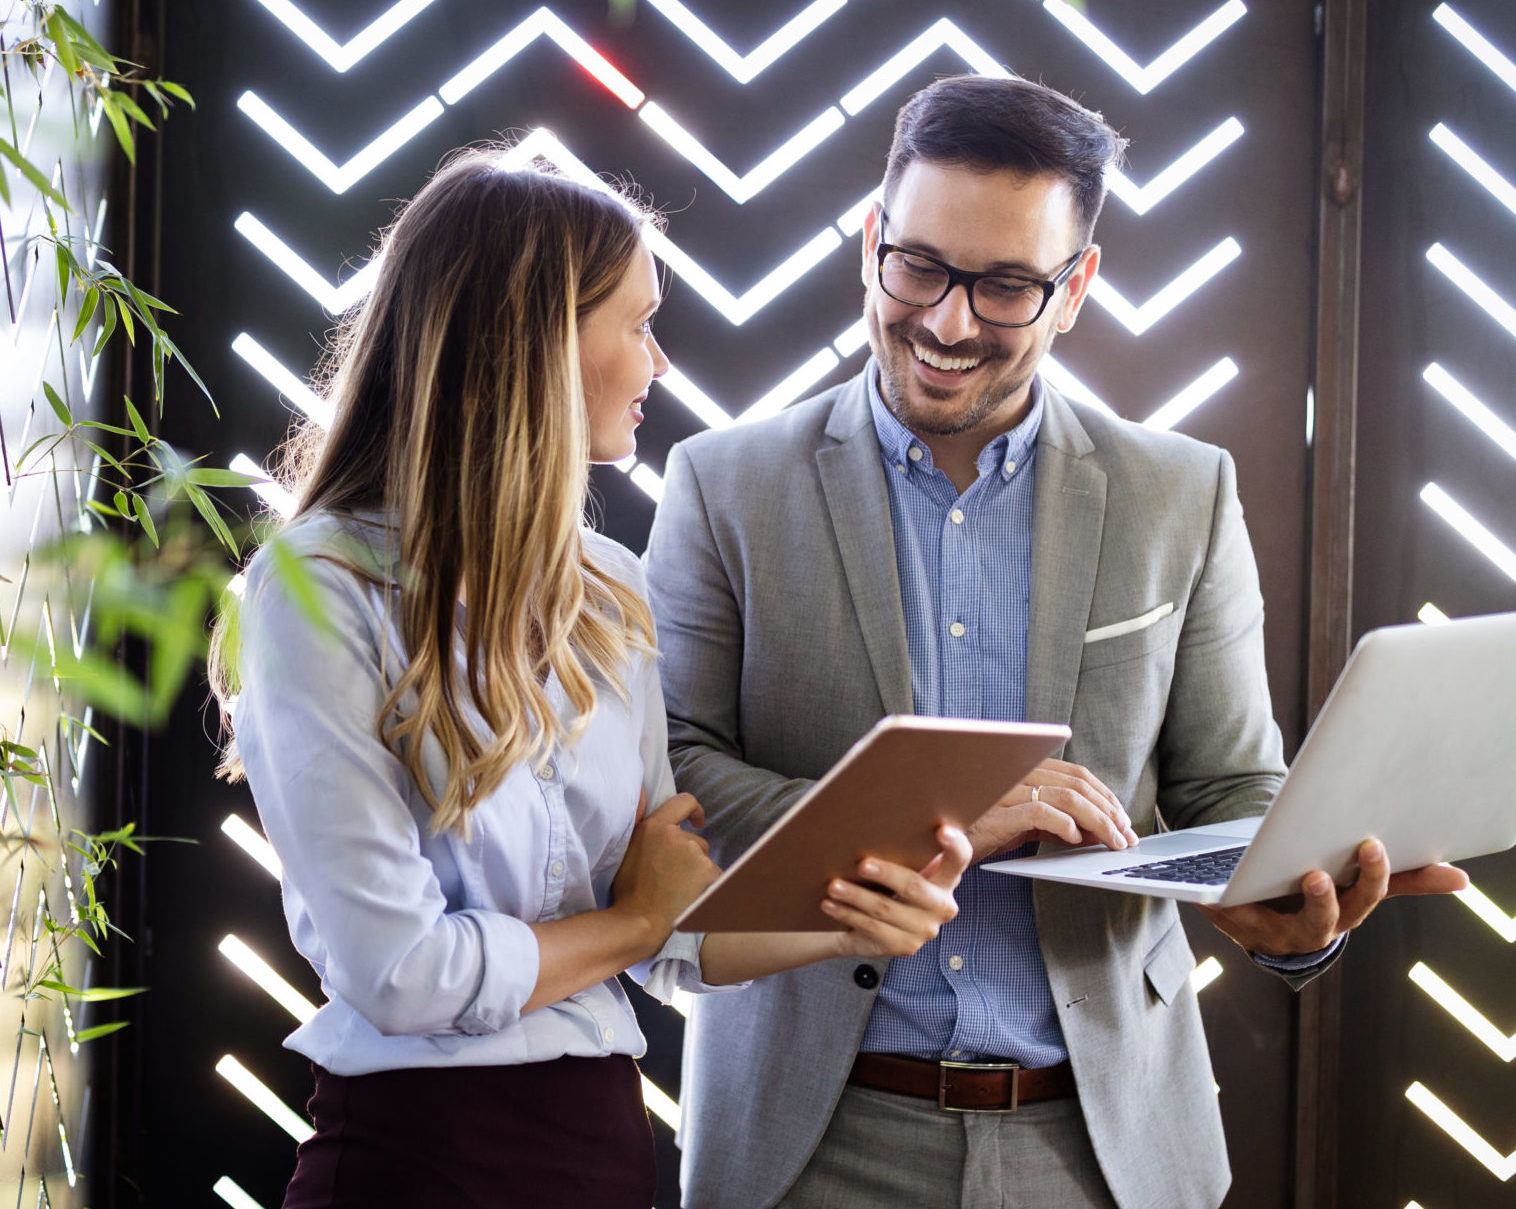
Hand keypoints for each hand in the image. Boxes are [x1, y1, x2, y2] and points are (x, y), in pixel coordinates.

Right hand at [611, 793, 721, 941]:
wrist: (639, 921)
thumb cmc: (630, 892)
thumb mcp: (629, 851)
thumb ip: (645, 832)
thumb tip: (652, 813)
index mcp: (654, 826)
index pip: (683, 801)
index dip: (694, 810)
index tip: (697, 822)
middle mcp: (675, 835)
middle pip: (696, 841)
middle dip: (690, 856)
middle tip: (672, 879)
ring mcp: (694, 853)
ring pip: (704, 860)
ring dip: (697, 872)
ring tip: (678, 891)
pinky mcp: (708, 871)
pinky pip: (714, 876)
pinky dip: (707, 886)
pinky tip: (691, 898)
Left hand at [821, 824, 971, 958]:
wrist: (872, 927)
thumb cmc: (887, 885)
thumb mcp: (900, 866)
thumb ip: (902, 849)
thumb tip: (870, 821)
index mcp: (947, 878)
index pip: (959, 859)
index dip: (955, 845)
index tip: (942, 829)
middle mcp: (942, 905)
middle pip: (914, 886)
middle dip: (886, 874)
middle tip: (862, 864)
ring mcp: (925, 929)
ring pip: (886, 909)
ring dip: (856, 896)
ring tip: (834, 886)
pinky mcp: (905, 946)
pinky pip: (872, 928)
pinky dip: (848, 914)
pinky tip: (831, 905)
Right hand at [962, 758, 1138, 860]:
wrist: (937, 848)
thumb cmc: (978, 834)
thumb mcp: (1022, 824)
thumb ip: (1054, 821)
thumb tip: (1096, 830)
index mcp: (1021, 770)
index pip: (1075, 773)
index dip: (1104, 794)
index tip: (1122, 819)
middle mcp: (1014, 774)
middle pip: (1076, 783)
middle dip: (1109, 810)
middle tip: (1126, 835)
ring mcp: (1004, 792)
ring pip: (1066, 797)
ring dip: (1098, 821)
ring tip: (1112, 841)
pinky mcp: (996, 813)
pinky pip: (1040, 812)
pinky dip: (1064, 824)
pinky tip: (1075, 839)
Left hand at [1196, 837, 1469, 957]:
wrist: (1272, 923)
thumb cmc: (1322, 896)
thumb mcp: (1359, 887)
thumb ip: (1405, 881)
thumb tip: (1461, 878)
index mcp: (1343, 916)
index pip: (1364, 900)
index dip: (1370, 877)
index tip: (1372, 846)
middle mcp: (1309, 931)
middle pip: (1321, 919)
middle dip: (1322, 900)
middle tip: (1317, 875)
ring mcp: (1269, 932)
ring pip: (1265, 922)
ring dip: (1257, 907)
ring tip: (1244, 885)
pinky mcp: (1232, 923)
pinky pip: (1221, 913)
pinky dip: (1212, 903)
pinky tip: (1203, 894)